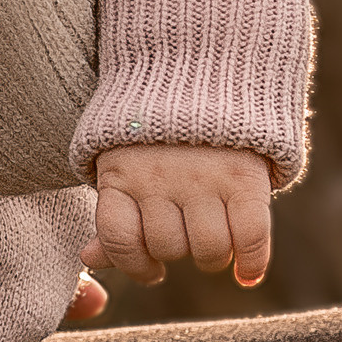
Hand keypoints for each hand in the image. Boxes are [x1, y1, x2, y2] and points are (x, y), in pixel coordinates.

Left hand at [88, 142, 272, 289]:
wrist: (203, 69)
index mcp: (122, 173)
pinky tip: (247, 272)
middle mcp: (160, 177)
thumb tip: (89, 260)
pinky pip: (251, 238)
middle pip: (169, 248)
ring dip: (213, 257)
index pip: (120, 240)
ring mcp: (203, 178)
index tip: (152, 270)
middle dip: (179, 251)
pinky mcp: (244, 177)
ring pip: (209, 250)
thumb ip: (112, 215)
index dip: (135, 265)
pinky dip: (252, 263)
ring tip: (214, 238)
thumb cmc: (156, 134)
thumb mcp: (124, 165)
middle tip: (188, 233)